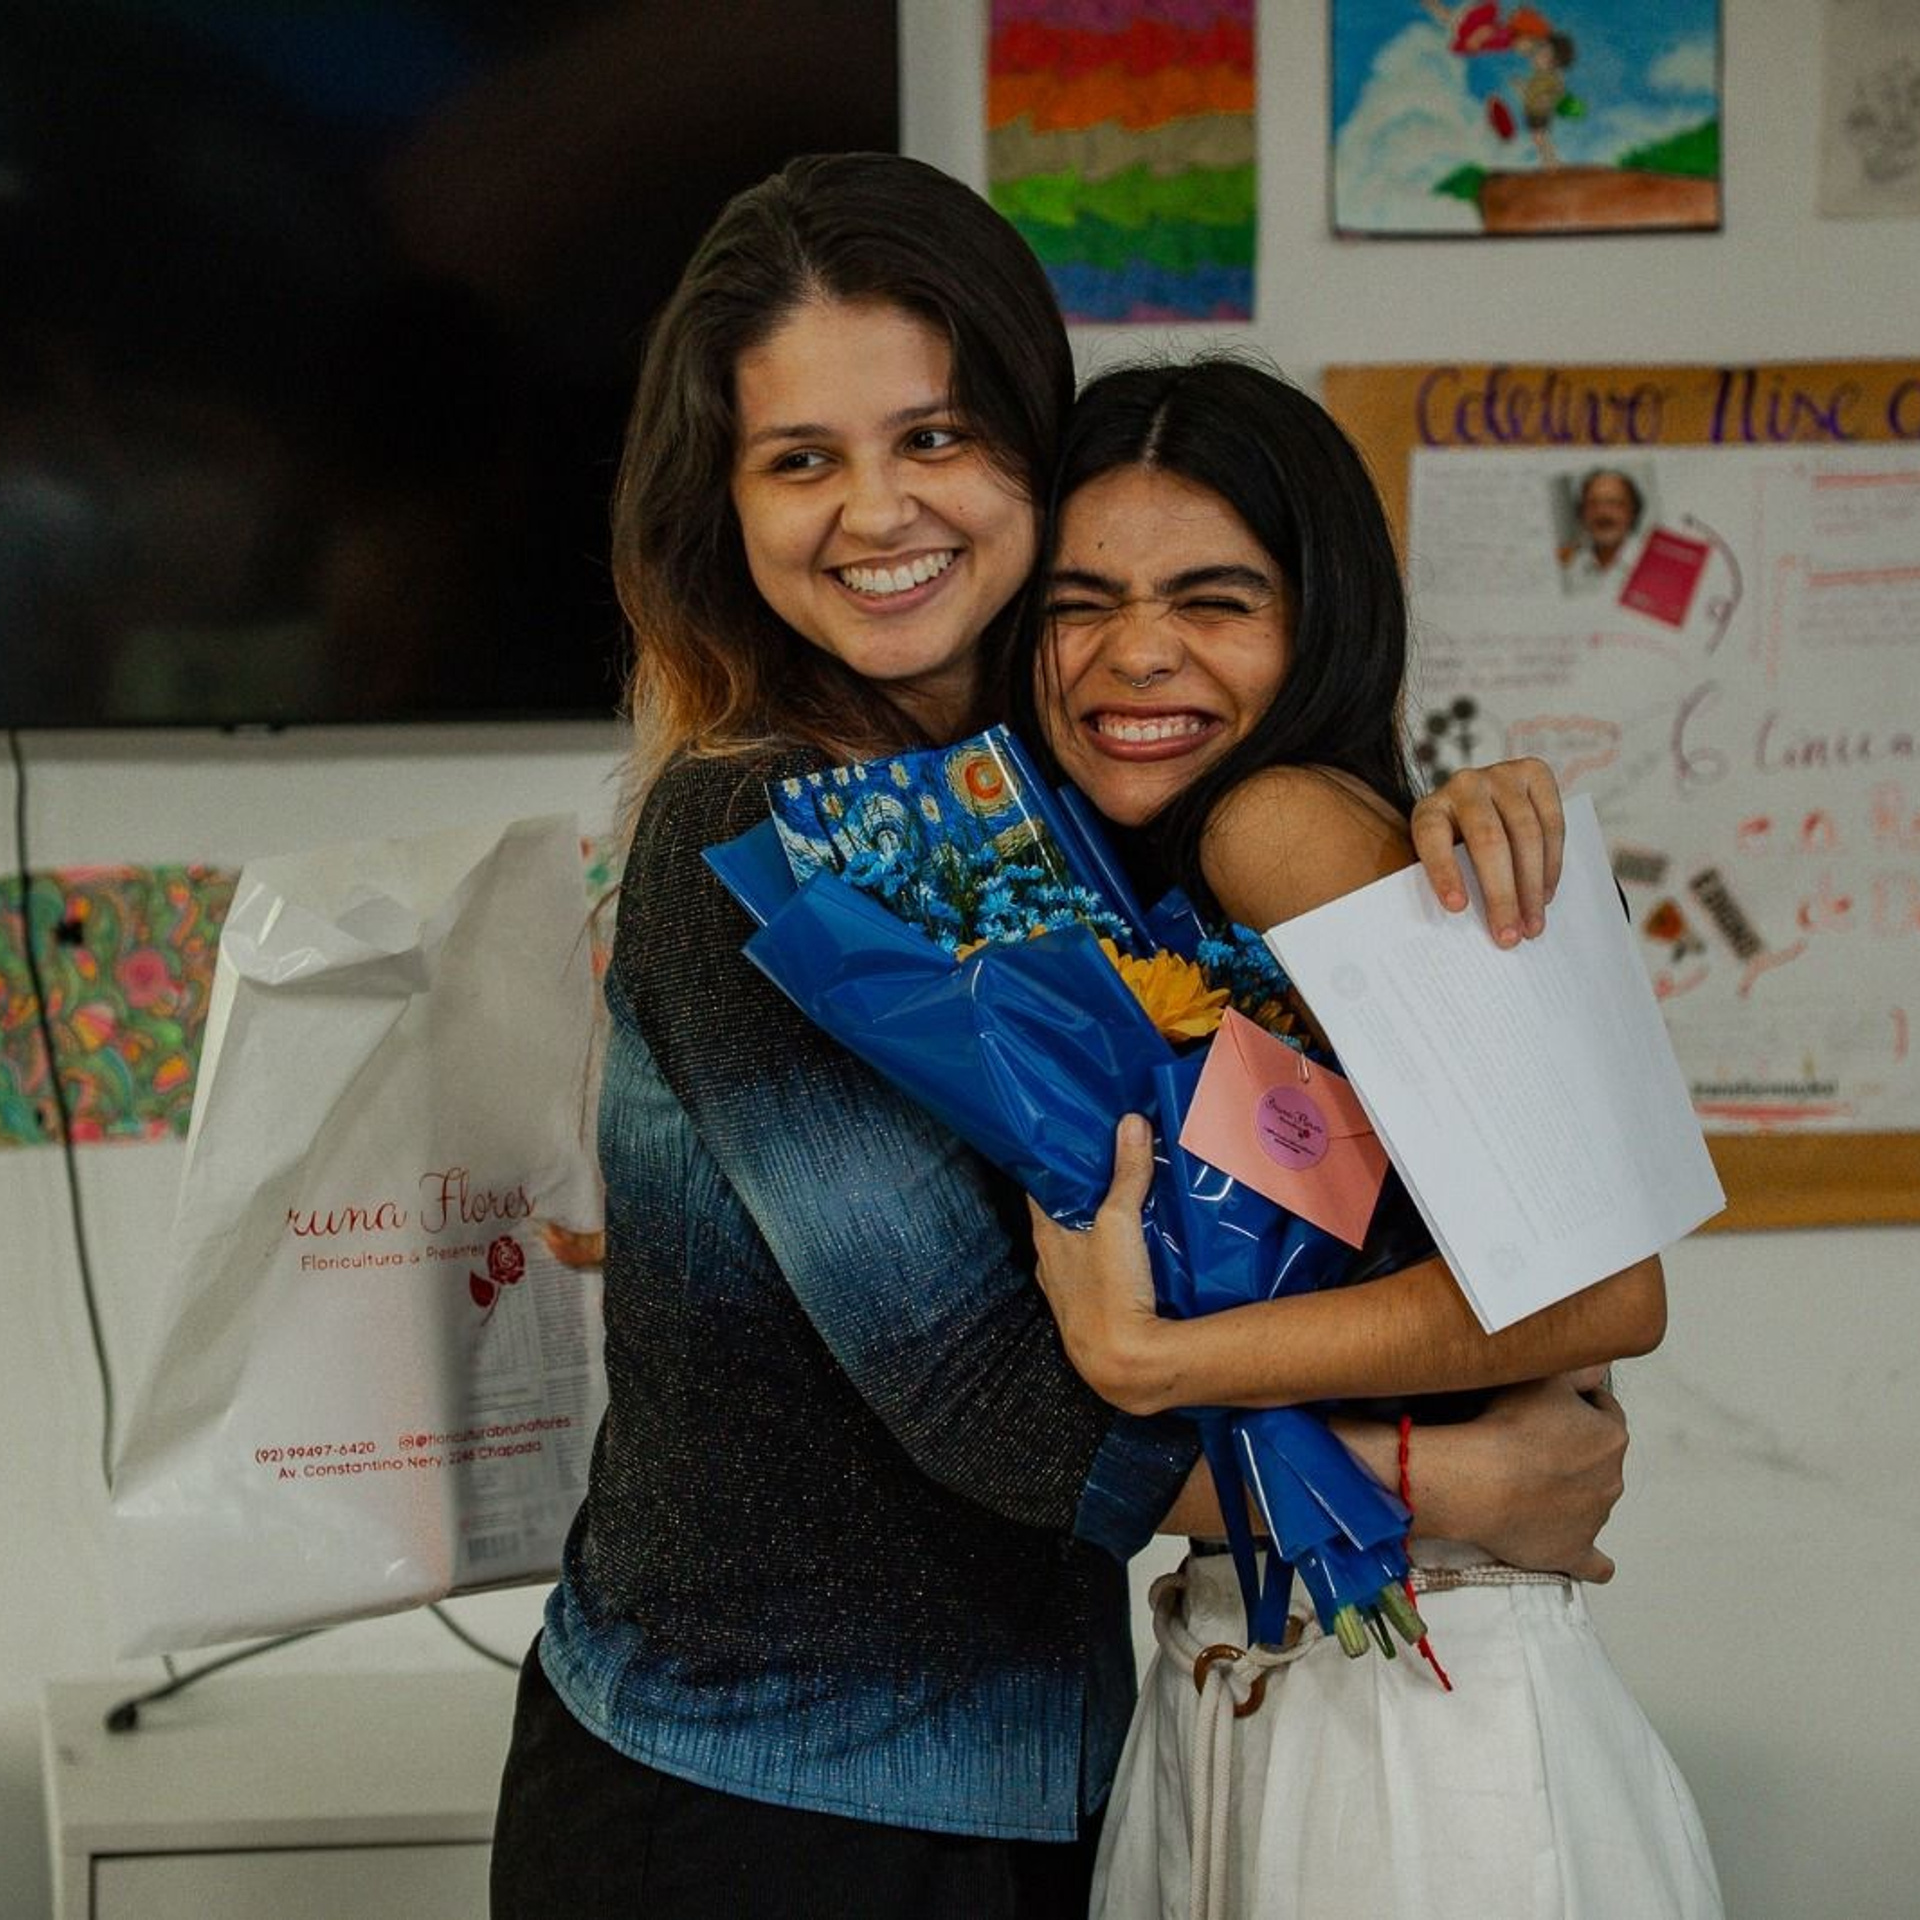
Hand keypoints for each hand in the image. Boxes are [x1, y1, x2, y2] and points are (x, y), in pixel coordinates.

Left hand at [1028, 1115, 1170, 1415]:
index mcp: (1045, 1235)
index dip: (1053, 1162)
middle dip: (1080, 1191)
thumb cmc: (1110, 1288)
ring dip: (1094, 1223)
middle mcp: (1049, 1261)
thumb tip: (1130, 1121)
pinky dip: (1106, 1253)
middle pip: (1060, 1215)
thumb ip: (1126, 1174)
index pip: (1040, 1186)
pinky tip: (1129, 1246)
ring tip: (1122, 1196)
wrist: (1123, 1363)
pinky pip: (1095, 1270)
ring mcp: (1068, 1289)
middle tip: (1106, 1160)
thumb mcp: (1120, 1221)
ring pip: (1078, 1244)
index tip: (1071, 1136)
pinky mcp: (1091, 1310)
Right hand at [1407, 1366, 1627, 1581]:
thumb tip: (1603, 1359)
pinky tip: (1595, 1562)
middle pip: (1596, 1457)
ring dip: (1569, 1492)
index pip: (1601, 1411)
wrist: (1479, 1482)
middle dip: (1571, 1449)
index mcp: (1611, 1435)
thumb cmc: (1507, 1425)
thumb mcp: (1544, 1377)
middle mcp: (1612, 1478)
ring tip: (1525, 1484)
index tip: (1545, 1406)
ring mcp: (1594, 1519)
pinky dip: (1593, 1561)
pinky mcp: (1572, 1552)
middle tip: (1528, 1442)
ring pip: (1589, 1500)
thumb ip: (1579, 1367)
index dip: (1573, 1405)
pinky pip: (1593, 1562)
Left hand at [1410, 756, 1565, 946]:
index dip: (1444, 871)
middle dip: (1502, 894)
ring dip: (1533, 887)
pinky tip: (1546, 895)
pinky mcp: (1535, 773)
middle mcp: (1464, 784)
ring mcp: (1502, 775)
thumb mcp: (1439, 861)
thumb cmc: (1456, 848)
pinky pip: (1551, 822)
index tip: (1456, 908)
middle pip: (1488, 840)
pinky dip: (1552, 864)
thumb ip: (1448, 881)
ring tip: (1532, 926)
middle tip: (1509, 936)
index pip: (1431, 837)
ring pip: (1526, 833)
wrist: (1482, 803)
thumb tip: (1465, 924)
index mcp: (1430, 808)